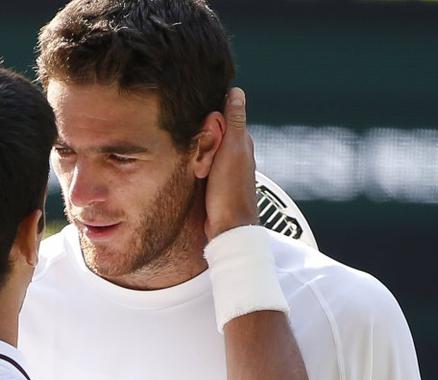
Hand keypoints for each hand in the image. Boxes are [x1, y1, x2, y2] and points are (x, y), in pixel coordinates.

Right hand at [204, 87, 259, 239]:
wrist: (227, 228)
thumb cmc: (231, 191)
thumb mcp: (232, 149)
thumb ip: (235, 121)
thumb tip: (236, 92)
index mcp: (243, 141)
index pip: (223, 115)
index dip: (211, 118)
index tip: (203, 127)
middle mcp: (235, 153)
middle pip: (212, 132)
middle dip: (202, 137)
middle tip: (200, 152)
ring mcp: (224, 168)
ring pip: (205, 149)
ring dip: (197, 154)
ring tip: (198, 167)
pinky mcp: (215, 181)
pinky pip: (201, 165)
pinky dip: (196, 166)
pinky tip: (195, 173)